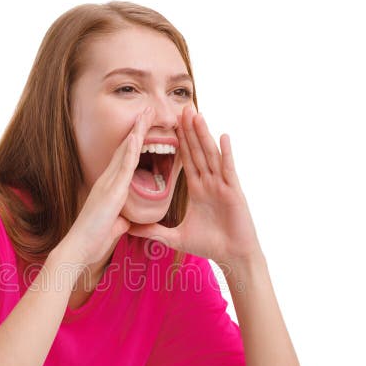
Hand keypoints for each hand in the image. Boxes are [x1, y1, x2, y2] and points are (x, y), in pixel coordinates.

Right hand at [57, 106, 156, 266]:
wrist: (78, 248)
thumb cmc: (93, 241)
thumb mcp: (112, 226)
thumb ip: (119, 220)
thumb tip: (125, 221)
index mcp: (108, 188)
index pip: (123, 160)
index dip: (133, 142)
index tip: (143, 128)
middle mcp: (106, 181)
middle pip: (124, 149)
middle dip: (136, 129)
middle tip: (146, 110)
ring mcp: (108, 184)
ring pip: (125, 151)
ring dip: (136, 131)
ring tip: (146, 113)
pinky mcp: (111, 192)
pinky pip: (124, 167)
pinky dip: (131, 150)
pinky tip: (139, 136)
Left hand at [127, 105, 261, 263]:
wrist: (232, 256)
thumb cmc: (210, 246)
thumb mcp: (176, 238)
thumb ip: (154, 232)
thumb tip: (131, 230)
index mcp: (197, 190)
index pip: (185, 161)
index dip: (178, 143)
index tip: (170, 125)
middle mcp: (210, 183)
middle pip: (197, 152)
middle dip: (189, 131)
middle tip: (181, 108)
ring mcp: (222, 185)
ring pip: (210, 155)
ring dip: (203, 135)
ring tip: (196, 114)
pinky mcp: (233, 191)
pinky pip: (228, 169)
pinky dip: (226, 153)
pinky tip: (223, 136)